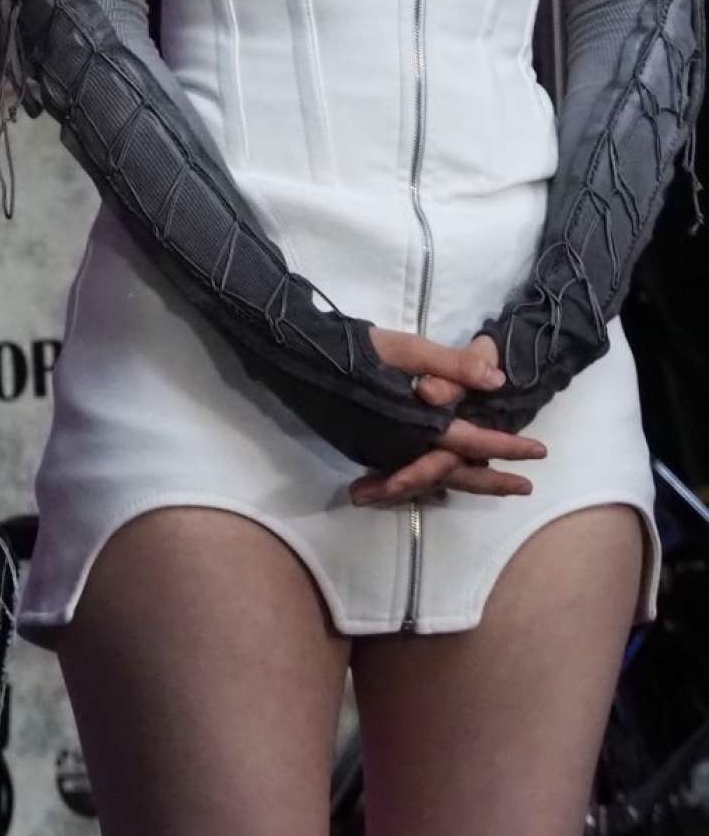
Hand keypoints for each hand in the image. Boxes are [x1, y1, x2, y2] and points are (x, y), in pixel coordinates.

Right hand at [349, 328, 540, 506]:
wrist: (295, 355)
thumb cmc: (353, 348)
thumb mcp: (406, 347)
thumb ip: (452, 364)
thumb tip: (498, 380)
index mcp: (415, 423)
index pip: (471, 440)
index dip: (508, 445)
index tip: (540, 452)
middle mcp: (400, 446)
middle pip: (455, 472)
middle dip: (492, 480)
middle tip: (526, 487)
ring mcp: (378, 452)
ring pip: (429, 479)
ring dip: (464, 483)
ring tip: (491, 488)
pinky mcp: (361, 449)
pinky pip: (405, 475)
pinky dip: (428, 483)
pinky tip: (439, 486)